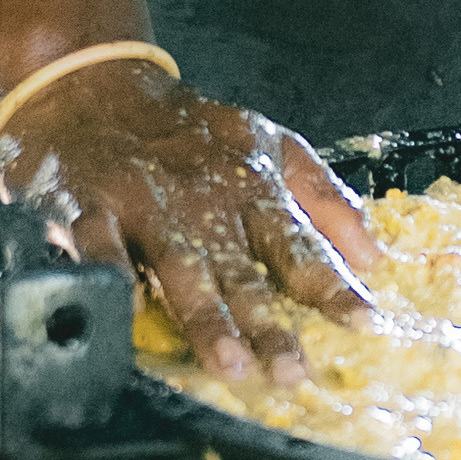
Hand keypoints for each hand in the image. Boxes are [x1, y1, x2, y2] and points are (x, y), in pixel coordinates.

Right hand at [0, 56, 376, 384]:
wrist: (94, 87)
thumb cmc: (188, 128)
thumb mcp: (269, 142)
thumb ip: (322, 197)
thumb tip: (373, 256)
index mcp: (252, 186)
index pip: (299, 244)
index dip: (332, 284)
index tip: (364, 322)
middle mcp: (204, 199)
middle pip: (242, 269)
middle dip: (268, 323)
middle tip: (292, 372)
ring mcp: (146, 203)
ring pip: (181, 265)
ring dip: (206, 315)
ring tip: (230, 361)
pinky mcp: (87, 205)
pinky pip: (100, 244)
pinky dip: (112, 275)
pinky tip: (128, 310)